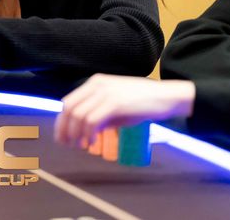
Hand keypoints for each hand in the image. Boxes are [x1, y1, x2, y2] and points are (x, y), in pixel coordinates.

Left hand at [54, 74, 195, 147]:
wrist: (167, 96)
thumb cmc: (142, 103)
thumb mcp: (116, 108)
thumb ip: (99, 117)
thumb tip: (82, 133)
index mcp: (95, 83)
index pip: (68, 102)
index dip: (62, 121)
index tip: (62, 137)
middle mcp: (96, 85)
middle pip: (69, 108)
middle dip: (64, 129)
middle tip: (66, 144)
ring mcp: (105, 92)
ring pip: (78, 115)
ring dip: (75, 134)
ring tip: (80, 146)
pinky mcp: (114, 102)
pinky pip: (91, 120)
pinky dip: (87, 134)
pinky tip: (91, 142)